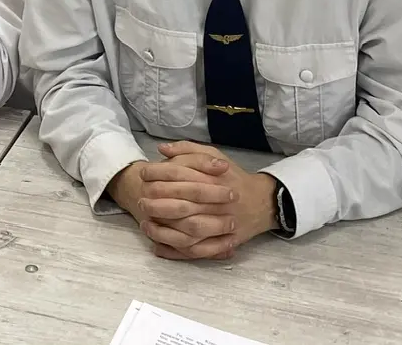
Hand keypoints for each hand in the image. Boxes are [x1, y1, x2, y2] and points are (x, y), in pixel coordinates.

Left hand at [106, 144, 276, 260]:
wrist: (261, 202)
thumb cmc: (233, 177)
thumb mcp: (214, 155)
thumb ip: (187, 149)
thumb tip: (161, 149)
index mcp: (214, 179)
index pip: (181, 176)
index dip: (158, 175)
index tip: (142, 174)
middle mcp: (217, 204)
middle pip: (182, 207)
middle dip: (157, 205)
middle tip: (140, 201)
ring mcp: (220, 226)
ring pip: (187, 233)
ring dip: (162, 231)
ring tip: (145, 224)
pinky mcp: (221, 243)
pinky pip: (195, 252)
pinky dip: (175, 252)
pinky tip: (157, 246)